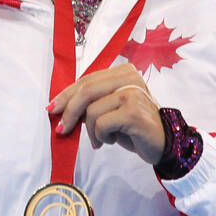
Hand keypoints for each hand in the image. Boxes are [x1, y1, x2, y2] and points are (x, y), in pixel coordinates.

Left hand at [47, 63, 165, 164]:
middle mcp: (129, 78)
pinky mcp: (134, 111)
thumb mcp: (109, 110)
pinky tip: (111, 140)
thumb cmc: (133, 127)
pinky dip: (101, 136)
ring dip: (91, 131)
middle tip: (62, 129)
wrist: (164, 143)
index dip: (66, 94)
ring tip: (101, 139)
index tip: (52, 108)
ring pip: (92, 110)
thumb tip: (60, 106)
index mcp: (123, 72)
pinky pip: (102, 124)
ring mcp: (133, 93)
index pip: (87, 80)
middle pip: (86, 91)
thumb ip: (90, 102)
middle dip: (69, 111)